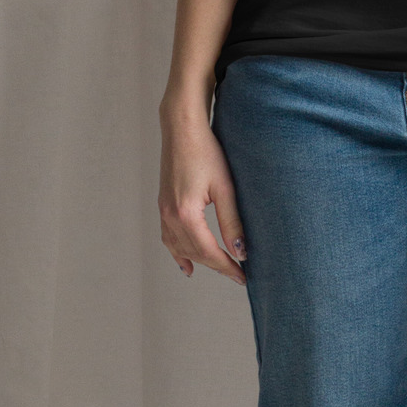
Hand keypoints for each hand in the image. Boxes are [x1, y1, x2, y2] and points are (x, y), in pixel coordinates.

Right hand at [159, 107, 247, 284]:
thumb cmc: (206, 152)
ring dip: (199, 261)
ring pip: (180, 248)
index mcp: (186, 214)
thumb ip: (231, 222)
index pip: (210, 252)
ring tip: (218, 270)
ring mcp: (164, 211)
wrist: (182, 129)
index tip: (243, 277)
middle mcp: (170, 216)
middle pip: (195, 253)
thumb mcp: (224, 188)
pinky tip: (186, 264)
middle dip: (217, 265)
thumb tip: (240, 251)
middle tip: (238, 274)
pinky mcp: (163, 204)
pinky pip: (168, 237)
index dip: (227, 267)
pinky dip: (177, 253)